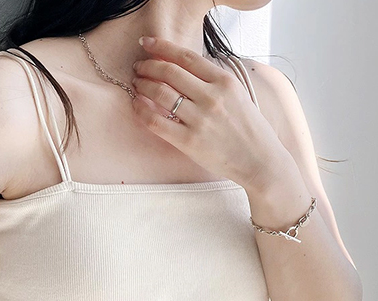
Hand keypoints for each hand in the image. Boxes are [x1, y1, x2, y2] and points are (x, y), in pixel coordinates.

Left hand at [131, 36, 287, 189]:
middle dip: (148, 65)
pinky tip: (136, 106)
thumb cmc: (249, 130)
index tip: (147, 44)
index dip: (162, 47)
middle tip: (138, 67)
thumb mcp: (238, 95)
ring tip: (136, 84)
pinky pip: (156, 122)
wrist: (259, 161)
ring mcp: (199, 120)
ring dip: (142, 85)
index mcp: (224, 82)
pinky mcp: (189, 141)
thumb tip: (184, 69)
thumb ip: (214, 81)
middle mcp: (211, 97)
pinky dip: (141, 111)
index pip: (186, 57)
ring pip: (160, 93)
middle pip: (169, 72)